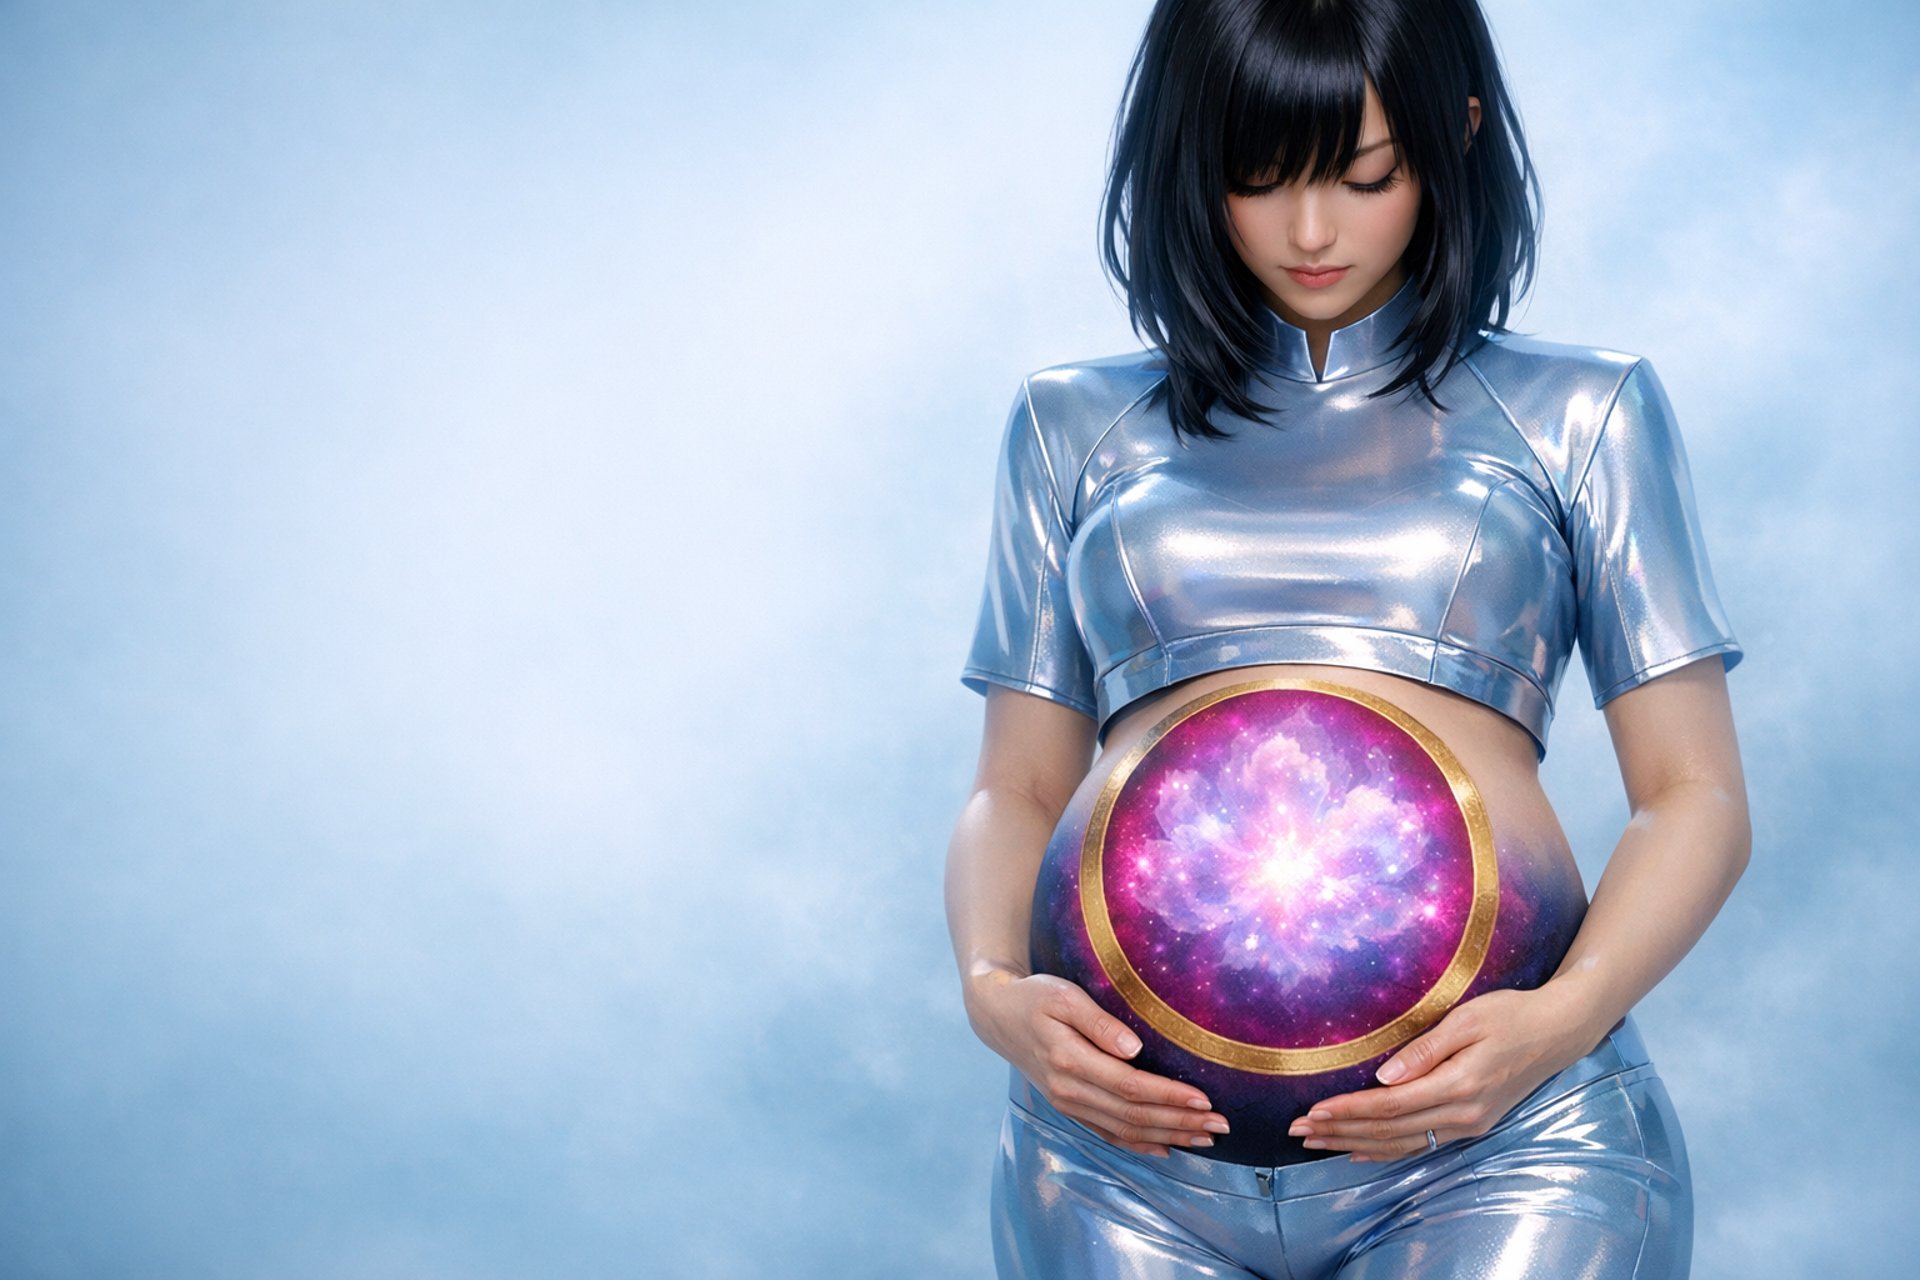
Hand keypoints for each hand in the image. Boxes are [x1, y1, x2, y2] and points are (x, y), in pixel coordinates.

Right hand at [967, 970, 1230, 1157]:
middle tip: (1220, 1126)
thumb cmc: (1034, 997)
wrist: (997, 1016)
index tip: (1204, 1099)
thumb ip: (1098, 1021)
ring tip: (1205, 1138)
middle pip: (1133, 1114)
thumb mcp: (1063, 995)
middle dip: (1179, 1122)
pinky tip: (1166, 1148)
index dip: (1168, 1095)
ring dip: (1168, 1137)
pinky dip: (1139, 1144)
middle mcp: (1068, 1090)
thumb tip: (1133, 1048)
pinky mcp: (1069, 1107)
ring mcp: (1067, 1104)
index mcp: (1069, 1060)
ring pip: (1124, 1130)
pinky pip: (1108, 1134)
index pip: (1129, 1086)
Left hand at [1285, 986, 1604, 1161]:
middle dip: (1340, 1132)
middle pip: (1390, 1130)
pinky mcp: (1474, 1123)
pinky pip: (1422, 1144)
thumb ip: (1424, 1050)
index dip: (1348, 1111)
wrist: (1560, 1030)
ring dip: (1356, 1144)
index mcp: (1459, 1085)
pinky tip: (1360, 1152)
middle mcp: (1464, 1113)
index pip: (1390, 1106)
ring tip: (1316, 1143)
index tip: (1312, 1112)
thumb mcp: (1467, 1019)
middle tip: (1297, 1132)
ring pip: (1402, 1143)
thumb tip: (1383, 1077)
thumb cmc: (1511, 1014)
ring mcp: (1470, 1123)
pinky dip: (1387, 1150)